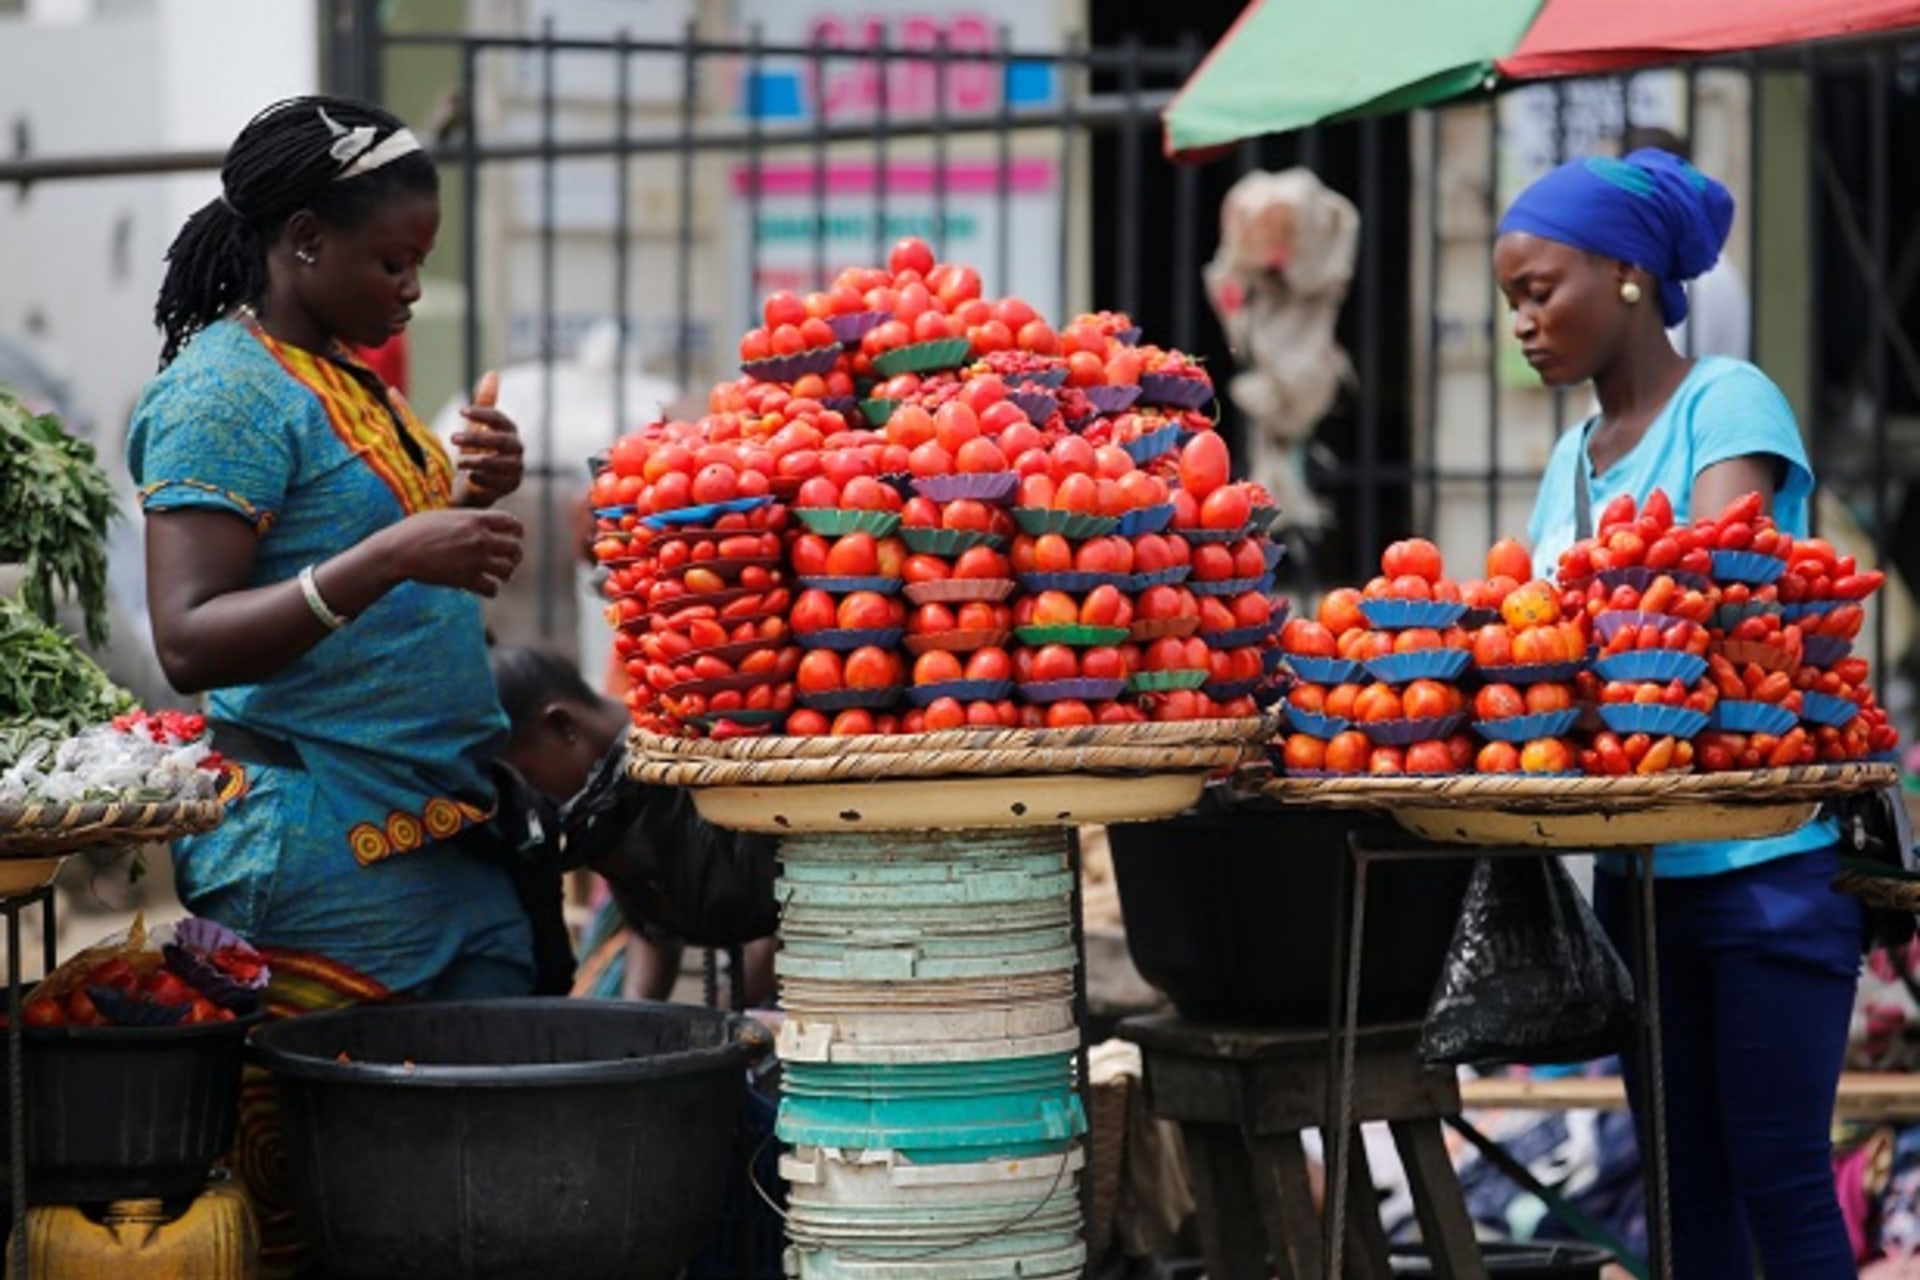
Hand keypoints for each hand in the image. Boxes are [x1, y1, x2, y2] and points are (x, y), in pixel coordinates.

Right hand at [384, 508, 524, 597]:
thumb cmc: (416, 530)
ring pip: (508, 570)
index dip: (516, 531)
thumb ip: (468, 518)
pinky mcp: (466, 579)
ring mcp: (475, 560)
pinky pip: (492, 589)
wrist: (399, 550)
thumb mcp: (446, 515)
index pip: (512, 523)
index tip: (513, 537)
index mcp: (476, 519)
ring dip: (505, 574)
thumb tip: (482, 521)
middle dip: (514, 555)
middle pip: (515, 549)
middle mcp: (480, 539)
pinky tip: (484, 587)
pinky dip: (491, 590)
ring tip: (499, 576)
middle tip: (508, 560)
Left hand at [454, 371, 523, 504]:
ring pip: (499, 463)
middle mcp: (516, 448)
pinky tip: (470, 477)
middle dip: (477, 439)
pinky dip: (482, 479)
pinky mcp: (511, 485)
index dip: (481, 414)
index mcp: (508, 430)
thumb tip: (493, 373)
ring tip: (458, 462)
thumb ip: (486, 401)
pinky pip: (497, 482)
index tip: (460, 411)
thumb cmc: (480, 449)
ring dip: (477, 461)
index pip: (498, 418)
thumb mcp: (478, 425)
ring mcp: (515, 467)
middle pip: (500, 441)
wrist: (481, 482)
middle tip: (452, 438)